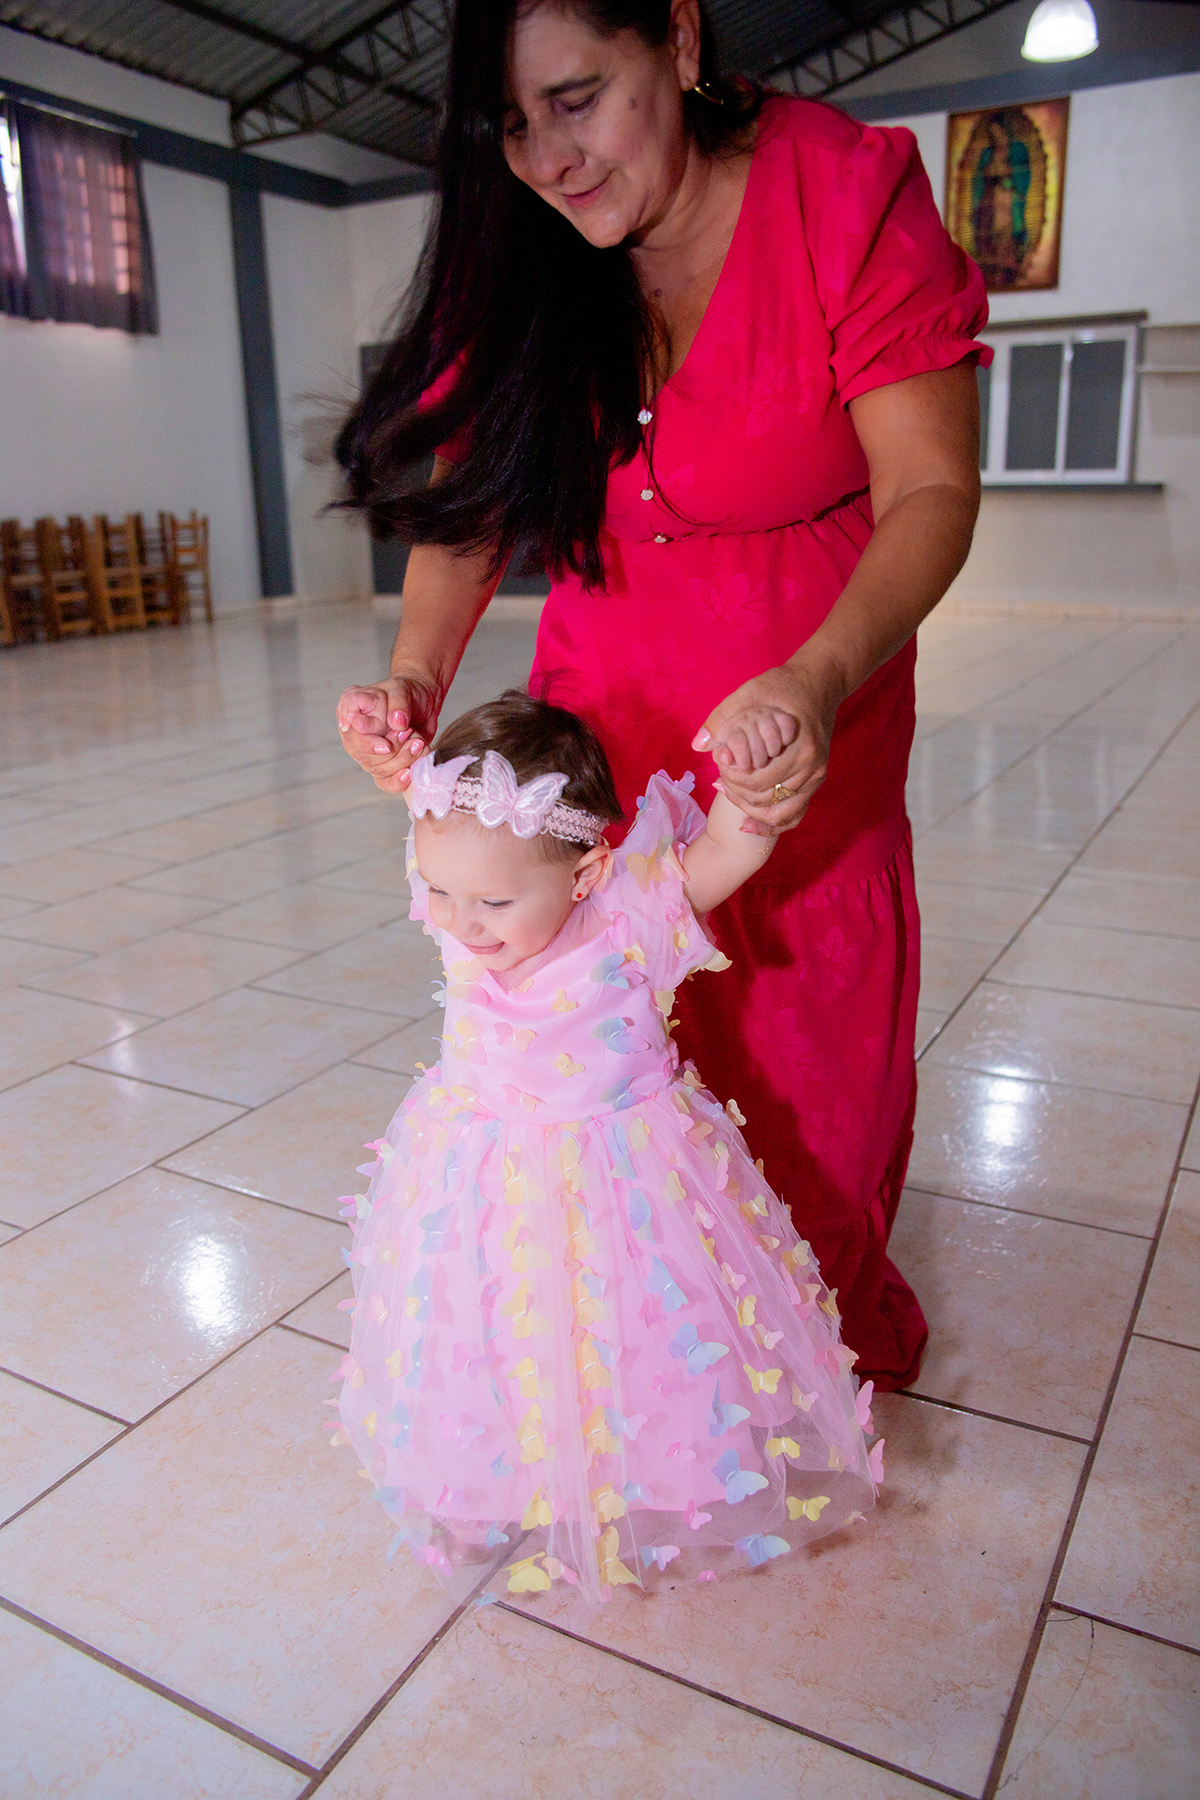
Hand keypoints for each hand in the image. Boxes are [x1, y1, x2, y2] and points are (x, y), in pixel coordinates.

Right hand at [336, 668, 443, 794]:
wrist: (423, 702)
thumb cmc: (407, 691)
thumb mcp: (403, 689)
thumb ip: (398, 703)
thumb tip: (397, 722)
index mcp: (351, 709)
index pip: (351, 731)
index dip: (368, 743)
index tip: (386, 746)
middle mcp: (354, 732)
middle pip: (364, 756)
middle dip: (392, 750)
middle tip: (409, 733)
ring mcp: (367, 751)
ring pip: (378, 769)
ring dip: (402, 760)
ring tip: (418, 742)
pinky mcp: (383, 763)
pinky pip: (384, 781)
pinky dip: (398, 781)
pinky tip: (409, 774)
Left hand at [692, 657, 844, 835]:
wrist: (819, 683)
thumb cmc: (783, 686)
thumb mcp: (750, 692)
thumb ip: (722, 716)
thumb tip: (698, 745)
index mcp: (799, 748)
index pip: (757, 782)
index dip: (732, 781)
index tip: (718, 770)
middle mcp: (812, 767)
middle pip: (766, 800)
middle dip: (738, 795)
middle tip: (719, 782)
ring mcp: (817, 777)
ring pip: (780, 814)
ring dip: (751, 810)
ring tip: (728, 794)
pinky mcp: (816, 781)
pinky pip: (794, 814)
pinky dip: (772, 825)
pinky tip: (748, 825)